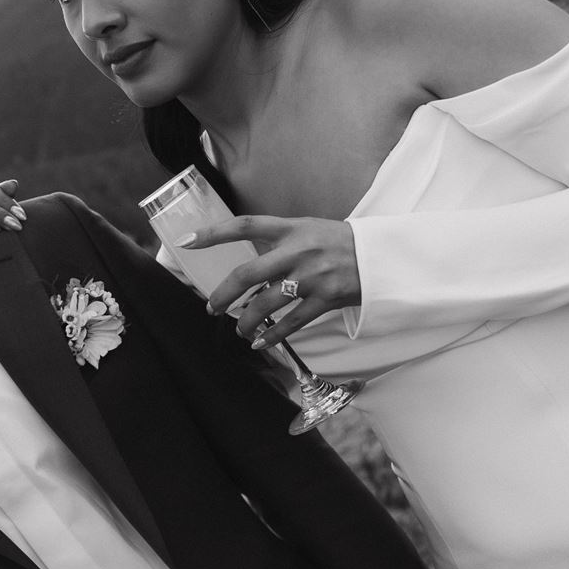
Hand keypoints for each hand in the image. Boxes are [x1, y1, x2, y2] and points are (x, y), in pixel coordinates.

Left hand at [184, 215, 360, 349]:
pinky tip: (260, 342)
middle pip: (247, 274)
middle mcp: (297, 251)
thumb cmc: (340, 242)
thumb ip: (279, 241)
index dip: (213, 233)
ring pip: (265, 304)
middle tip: (211, 308)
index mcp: (291, 229)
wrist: (381, 256)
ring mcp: (311, 277)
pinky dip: (272, 336)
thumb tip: (250, 261)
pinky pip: (291, 323)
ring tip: (239, 329)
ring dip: (246, 321)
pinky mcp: (324, 300)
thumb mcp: (308, 229)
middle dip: (223, 295)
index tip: (187, 241)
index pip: (244, 225)